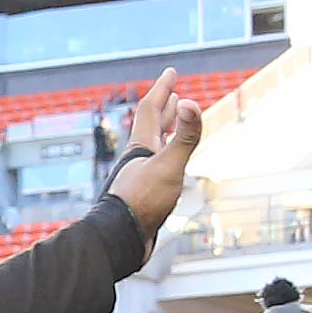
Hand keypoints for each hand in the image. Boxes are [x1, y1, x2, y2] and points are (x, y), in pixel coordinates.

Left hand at [104, 68, 204, 232]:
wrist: (121, 239)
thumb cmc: (143, 203)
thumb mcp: (169, 166)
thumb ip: (184, 137)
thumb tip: (190, 103)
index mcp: (141, 146)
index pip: (151, 109)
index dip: (162, 89)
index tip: (171, 73)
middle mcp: (139, 158)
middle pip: (151, 126)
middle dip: (164, 108)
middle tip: (173, 93)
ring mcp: (141, 176)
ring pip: (154, 147)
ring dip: (164, 132)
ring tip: (172, 125)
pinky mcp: (145, 195)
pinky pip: (158, 168)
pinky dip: (167, 159)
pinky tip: (169, 168)